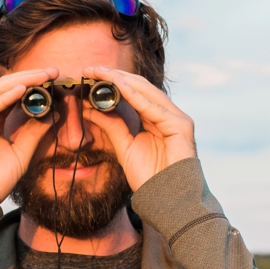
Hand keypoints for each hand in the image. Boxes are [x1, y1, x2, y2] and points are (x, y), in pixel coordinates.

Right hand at [0, 67, 58, 200]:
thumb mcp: (22, 153)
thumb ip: (35, 132)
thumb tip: (54, 112)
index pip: (14, 96)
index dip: (34, 85)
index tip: (56, 78)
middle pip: (5, 89)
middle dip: (30, 78)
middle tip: (53, 71)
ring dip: (21, 82)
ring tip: (42, 76)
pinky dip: (4, 98)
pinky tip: (22, 89)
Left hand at [82, 66, 197, 189]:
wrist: (168, 200)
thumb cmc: (150, 178)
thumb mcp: (124, 146)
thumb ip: (111, 125)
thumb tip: (89, 108)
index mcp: (157, 118)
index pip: (133, 92)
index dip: (112, 82)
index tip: (88, 75)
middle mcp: (169, 115)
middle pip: (139, 87)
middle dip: (113, 76)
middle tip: (90, 68)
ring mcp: (177, 118)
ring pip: (146, 91)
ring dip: (121, 80)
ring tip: (99, 72)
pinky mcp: (181, 126)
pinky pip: (153, 107)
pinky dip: (134, 95)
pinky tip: (117, 86)